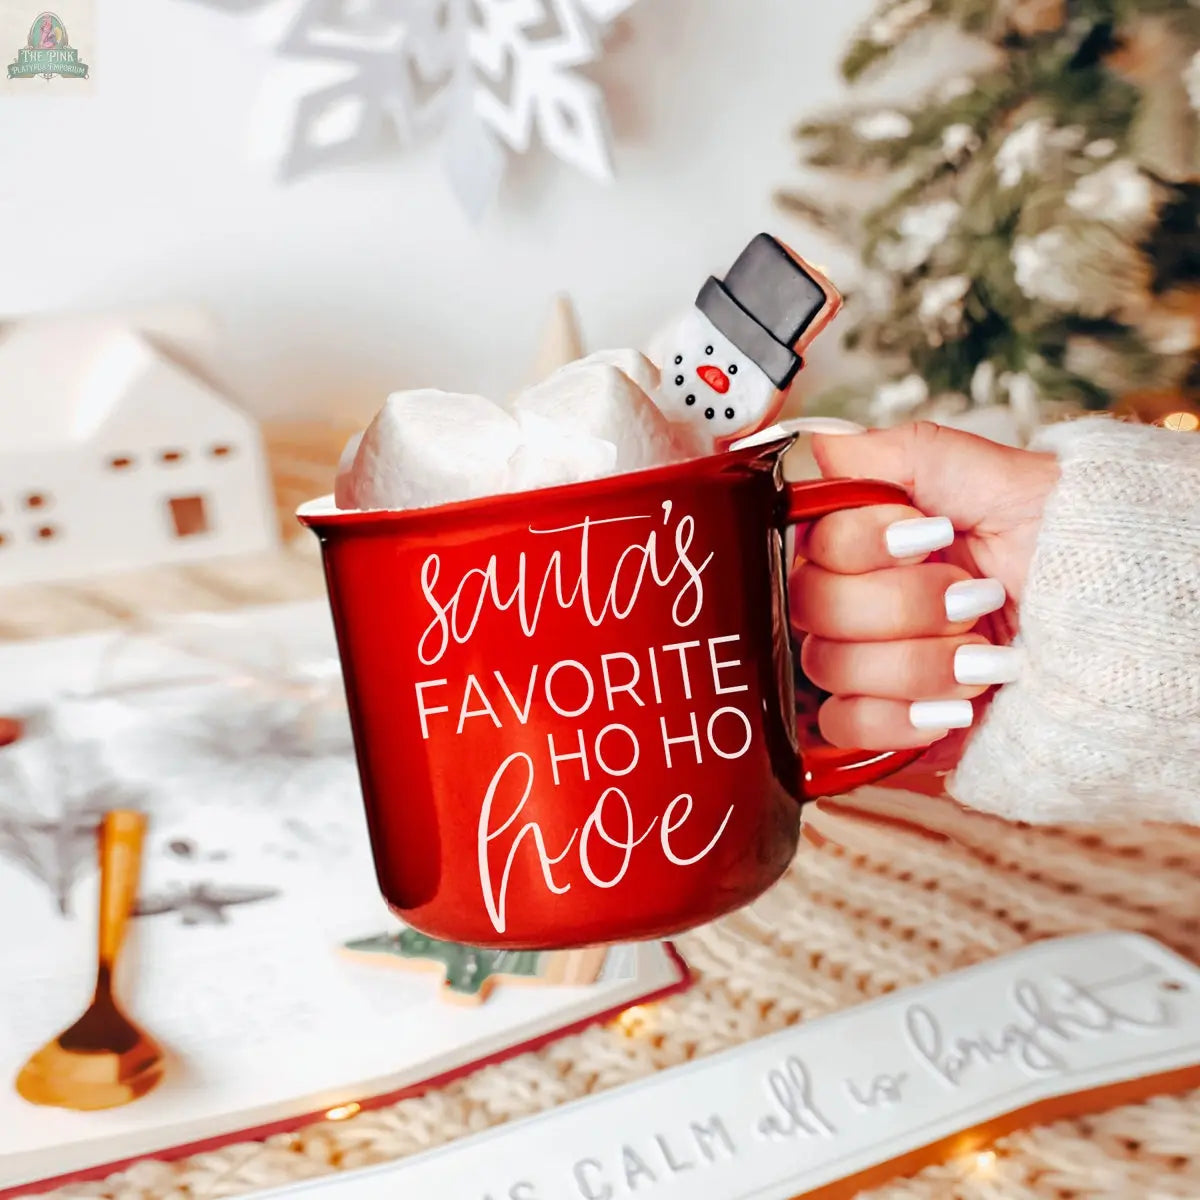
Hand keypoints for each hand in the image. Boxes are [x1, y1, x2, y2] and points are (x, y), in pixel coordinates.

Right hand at [790, 420, 1060, 767]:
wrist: (1117, 625)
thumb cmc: (1066, 546)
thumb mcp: (993, 476)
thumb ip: (900, 453)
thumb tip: (824, 445)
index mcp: (870, 538)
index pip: (813, 543)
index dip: (867, 544)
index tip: (932, 536)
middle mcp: (857, 597)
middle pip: (814, 607)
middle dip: (907, 604)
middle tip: (977, 596)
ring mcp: (868, 662)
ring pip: (831, 666)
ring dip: (921, 661)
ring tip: (986, 653)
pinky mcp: (886, 719)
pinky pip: (846, 725)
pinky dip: (902, 716)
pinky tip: (955, 703)